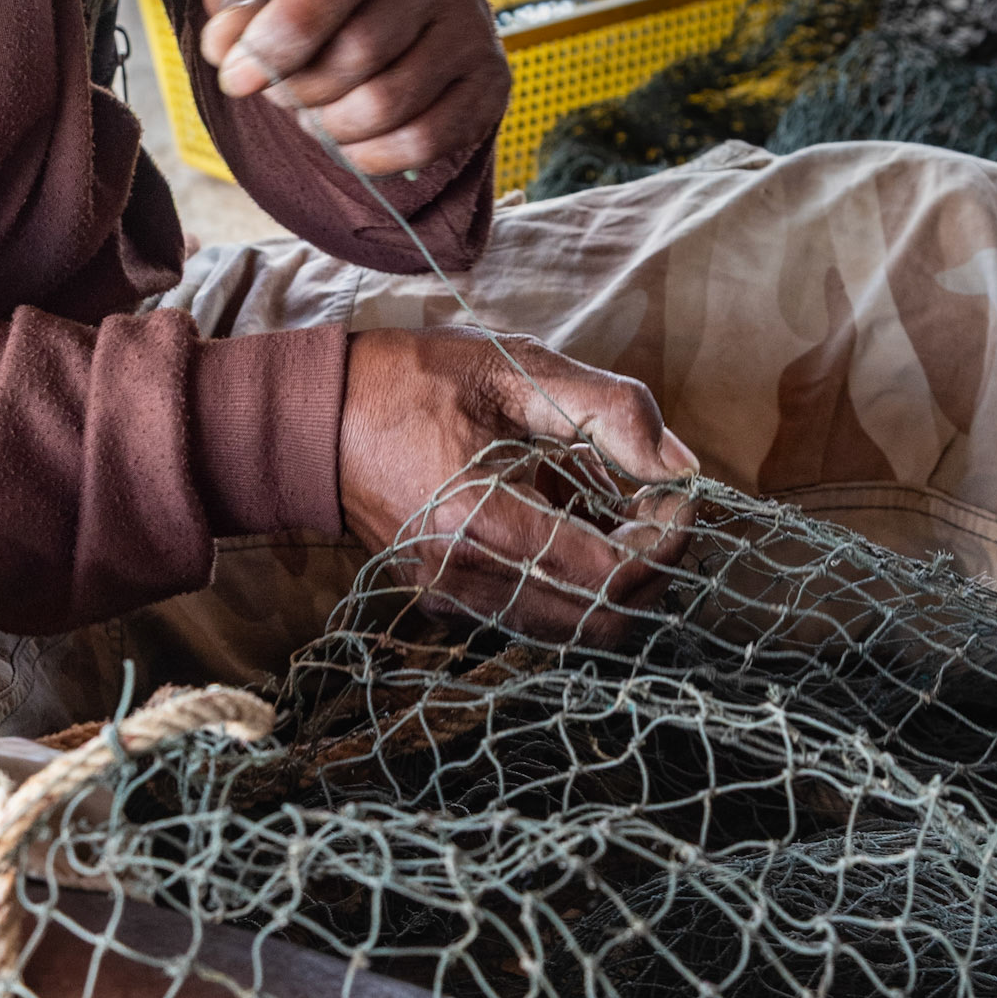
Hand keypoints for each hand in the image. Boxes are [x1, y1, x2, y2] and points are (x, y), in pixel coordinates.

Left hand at [200, 0, 509, 176]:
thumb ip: (236, 0)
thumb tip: (228, 47)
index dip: (284, 31)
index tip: (238, 74)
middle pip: (358, 51)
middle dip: (297, 89)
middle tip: (277, 88)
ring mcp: (474, 24)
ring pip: (386, 106)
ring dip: (328, 126)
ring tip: (313, 109)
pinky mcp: (492, 80)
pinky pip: (423, 142)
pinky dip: (369, 155)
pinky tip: (349, 134)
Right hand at [339, 327, 698, 643]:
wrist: (316, 416)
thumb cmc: (413, 381)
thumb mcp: (514, 367)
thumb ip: (606, 410)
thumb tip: (680, 464)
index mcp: (479, 523)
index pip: (612, 576)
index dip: (669, 540)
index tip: (678, 489)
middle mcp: (463, 582)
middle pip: (603, 623)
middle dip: (655, 567)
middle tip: (659, 503)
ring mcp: (452, 602)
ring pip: (574, 630)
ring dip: (619, 578)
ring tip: (620, 509)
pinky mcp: (449, 603)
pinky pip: (538, 616)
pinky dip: (579, 582)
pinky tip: (576, 522)